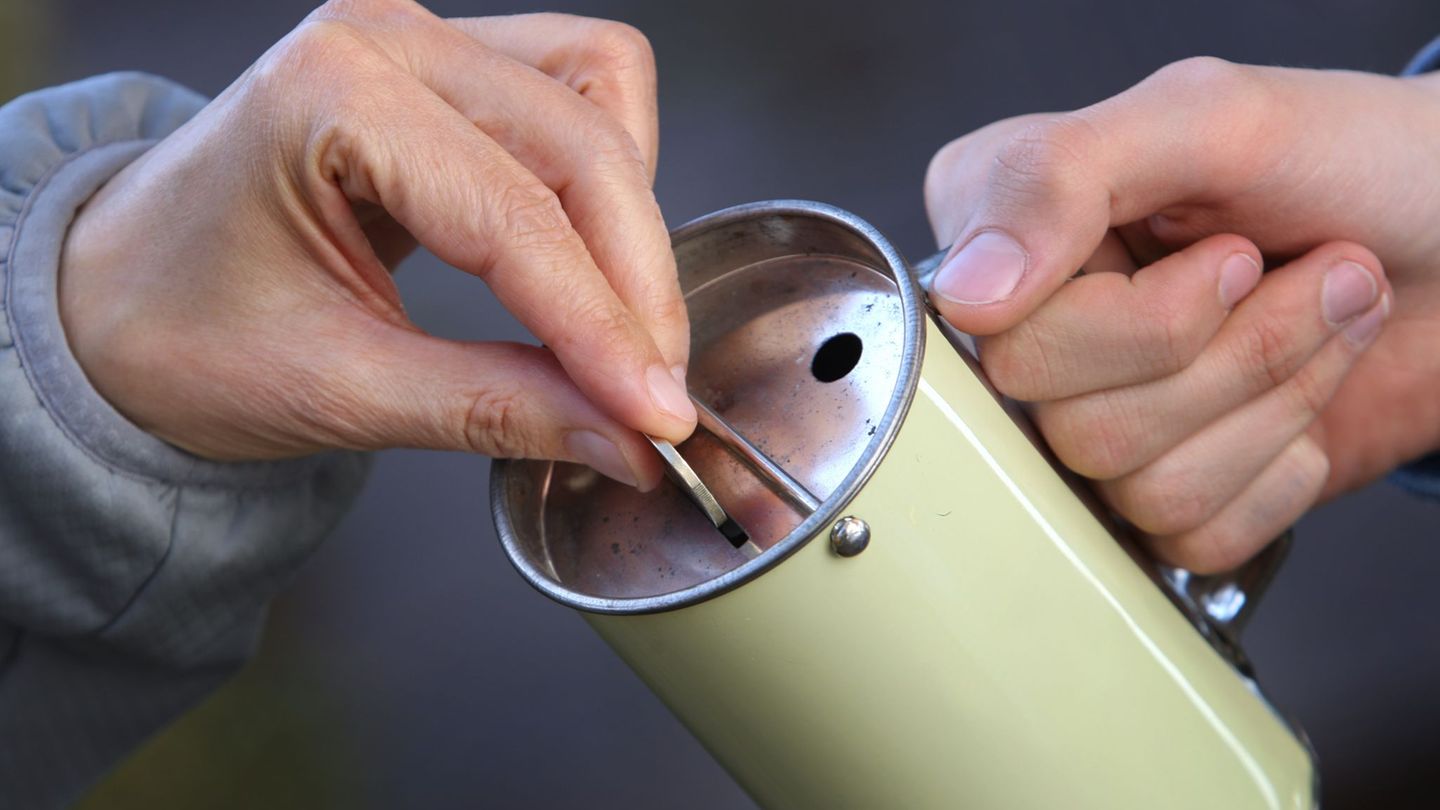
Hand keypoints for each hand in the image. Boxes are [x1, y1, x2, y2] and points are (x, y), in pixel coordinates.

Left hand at [59, 1, 691, 489]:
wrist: (115, 299)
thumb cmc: (182, 331)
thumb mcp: (336, 390)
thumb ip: (494, 409)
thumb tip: (624, 436)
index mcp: (330, 95)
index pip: (516, 218)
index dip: (603, 327)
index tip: (656, 413)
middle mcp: (386, 42)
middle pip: (582, 145)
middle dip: (634, 280)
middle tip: (651, 393)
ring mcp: (423, 43)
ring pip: (602, 95)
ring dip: (633, 216)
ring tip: (624, 328)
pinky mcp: (452, 69)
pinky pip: (581, 87)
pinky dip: (612, 174)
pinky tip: (592, 257)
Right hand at [924, 57, 1439, 570]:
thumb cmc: (1356, 161)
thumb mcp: (1209, 120)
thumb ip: (1060, 177)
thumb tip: (962, 294)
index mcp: (1012, 235)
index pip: (1005, 341)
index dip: (1139, 320)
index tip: (1225, 250)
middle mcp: (1041, 332)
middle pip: (1070, 424)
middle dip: (1229, 354)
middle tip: (1282, 273)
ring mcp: (1101, 416)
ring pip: (1134, 485)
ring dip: (1269, 398)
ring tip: (1318, 315)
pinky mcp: (1168, 490)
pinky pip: (1189, 535)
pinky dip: (1278, 471)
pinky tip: (1305, 401)